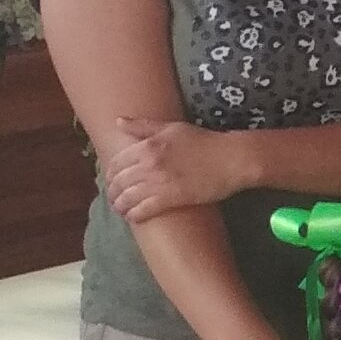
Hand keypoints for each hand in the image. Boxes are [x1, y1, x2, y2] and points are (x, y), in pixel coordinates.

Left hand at [102, 112, 246, 222]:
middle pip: (119, 182)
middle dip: (112, 193)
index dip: (110, 174)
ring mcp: (160, 182)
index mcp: (147, 145)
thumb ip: (143, 126)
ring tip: (121, 210)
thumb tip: (118, 121)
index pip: (117, 162)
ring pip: (128, 198)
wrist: (231, 158)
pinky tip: (133, 218)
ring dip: (121, 206)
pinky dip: (135, 215)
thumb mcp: (172, 128)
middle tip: (113, 199)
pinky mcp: (172, 198)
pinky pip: (144, 210)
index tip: (111, 180)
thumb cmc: (203, 141)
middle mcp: (149, 164)